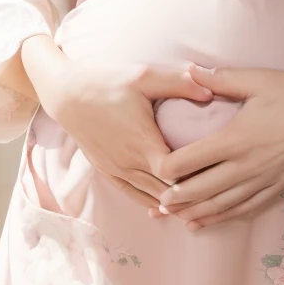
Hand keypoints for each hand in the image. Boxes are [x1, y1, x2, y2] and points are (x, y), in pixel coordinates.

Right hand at [21, 35, 212, 210]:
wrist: (65, 94)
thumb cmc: (105, 81)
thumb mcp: (143, 76)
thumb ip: (178, 83)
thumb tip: (211, 90)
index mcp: (142, 142)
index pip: (177, 174)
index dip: (197, 177)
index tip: (217, 171)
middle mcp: (129, 162)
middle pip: (167, 191)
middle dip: (191, 194)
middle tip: (217, 192)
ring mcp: (117, 170)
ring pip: (150, 197)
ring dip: (172, 202)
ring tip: (199, 206)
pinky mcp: (107, 171)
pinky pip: (132, 194)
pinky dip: (150, 202)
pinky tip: (163, 208)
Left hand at [150, 56, 283, 230]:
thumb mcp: (256, 80)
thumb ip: (220, 79)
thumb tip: (190, 70)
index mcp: (236, 138)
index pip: (192, 160)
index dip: (168, 168)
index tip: (151, 168)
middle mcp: (246, 165)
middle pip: (201, 190)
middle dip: (175, 199)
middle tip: (153, 203)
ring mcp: (261, 180)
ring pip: (220, 205)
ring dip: (193, 213)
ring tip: (171, 217)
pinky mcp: (274, 188)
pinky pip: (243, 209)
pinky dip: (220, 218)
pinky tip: (203, 222)